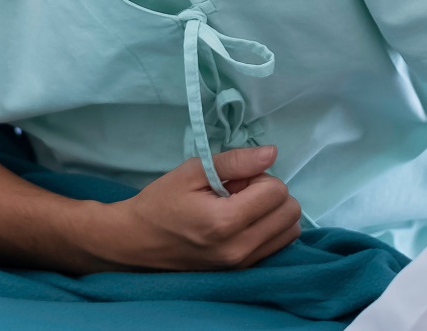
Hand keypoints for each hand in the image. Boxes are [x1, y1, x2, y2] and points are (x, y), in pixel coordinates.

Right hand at [88, 146, 303, 271]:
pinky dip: (269, 230)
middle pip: (290, 213)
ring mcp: (242, 265)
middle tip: (239, 191)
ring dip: (272, 213)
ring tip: (242, 208)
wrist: (136, 242)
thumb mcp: (191, 172)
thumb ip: (234, 162)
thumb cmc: (160, 203)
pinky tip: (243, 223)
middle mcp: (240, 248)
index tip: (234, 179)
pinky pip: (277, 247)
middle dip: (270, 194)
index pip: (276, 192)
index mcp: (225, 222)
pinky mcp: (242, 272)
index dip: (259, 176)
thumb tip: (272, 153)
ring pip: (289, 232)